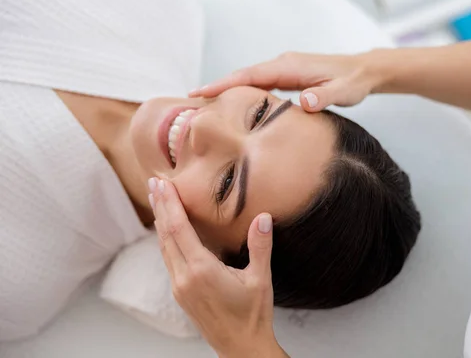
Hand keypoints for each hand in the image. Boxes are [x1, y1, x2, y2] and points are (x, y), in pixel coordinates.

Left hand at [148, 178, 287, 357]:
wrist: (241, 348)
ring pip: (164, 247)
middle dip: (160, 206)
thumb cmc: (252, 315)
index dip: (170, 204)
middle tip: (154, 182)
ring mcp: (179, 287)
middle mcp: (184, 278)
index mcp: (201, 270)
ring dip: (160, 221)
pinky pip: (169, 259)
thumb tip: (263, 217)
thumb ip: (260, 246)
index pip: (179, 229)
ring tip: (158, 200)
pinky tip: (167, 231)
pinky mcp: (181, 293)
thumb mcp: (260, 279)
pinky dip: (166, 239)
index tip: (163, 184)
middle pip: (166, 235)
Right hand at [190, 51, 383, 111]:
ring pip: (248, 80)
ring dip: (227, 90)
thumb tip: (304, 101)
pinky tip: (233, 105)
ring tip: (204, 107)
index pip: (249, 76)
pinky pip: (258, 84)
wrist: (362, 71)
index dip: (223, 85)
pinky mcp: (286, 76)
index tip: (200, 94)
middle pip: (242, 76)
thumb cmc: (352, 82)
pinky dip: (242, 92)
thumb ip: (323, 96)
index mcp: (289, 66)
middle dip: (216, 87)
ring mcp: (283, 69)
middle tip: (190, 104)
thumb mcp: (342, 92)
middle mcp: (282, 64)